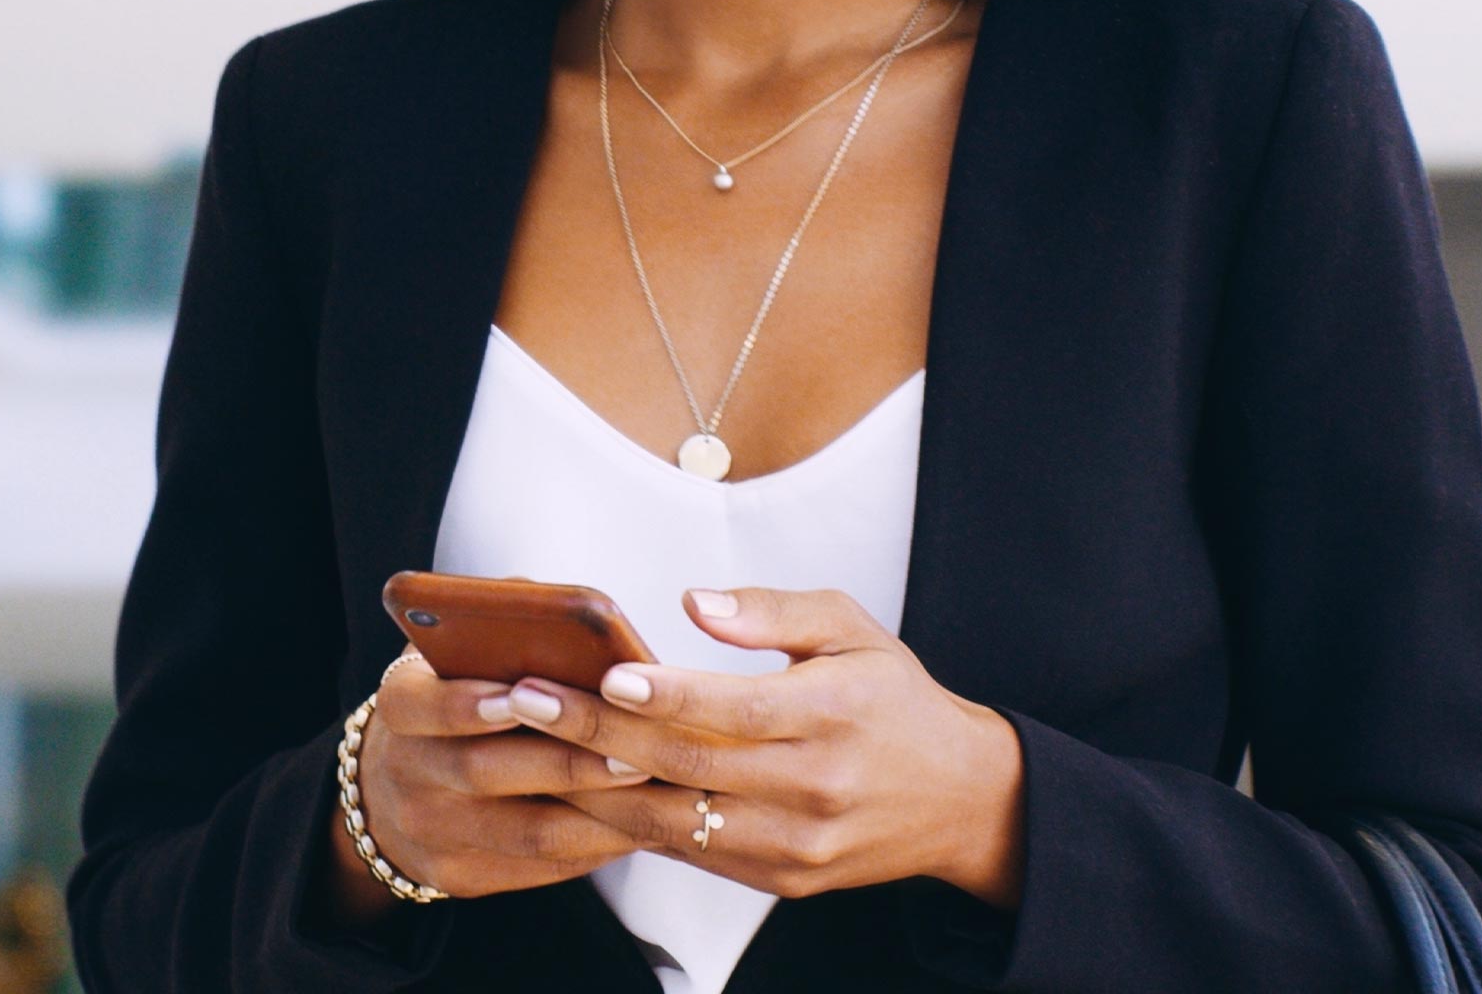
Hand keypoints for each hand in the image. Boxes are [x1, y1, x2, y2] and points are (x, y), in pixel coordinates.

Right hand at [343, 646, 661, 902]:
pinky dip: (593, 845)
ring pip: (525, 831)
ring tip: (650, 786)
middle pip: (484, 772)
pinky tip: (637, 821)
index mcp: (401, 705)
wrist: (398, 784)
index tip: (523, 693)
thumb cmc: (455, 690)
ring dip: (596, 812)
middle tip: (632, 749)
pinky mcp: (463, 876)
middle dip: (565, 761)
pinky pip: (539, 867)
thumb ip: (503, 624)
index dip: (469, 703)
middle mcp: (407, 774)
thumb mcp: (457, 648)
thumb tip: (570, 608)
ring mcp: (432, 834)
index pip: (425, 706)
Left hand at [490, 587, 1026, 906]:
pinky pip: (693, 854)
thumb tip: (693, 602)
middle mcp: (812, 786)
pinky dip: (632, 824)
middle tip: (523, 697)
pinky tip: (578, 789)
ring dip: (591, 787)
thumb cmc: (892, 697)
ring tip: (525, 746)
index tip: (604, 671)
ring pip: (676, 822)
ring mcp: (794, 844)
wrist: (958, 798)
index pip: (732, 707)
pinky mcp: (782, 880)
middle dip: (594, 730)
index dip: (665, 692)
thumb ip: (770, 610)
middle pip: (687, 765)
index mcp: (832, 712)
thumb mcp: (849, 627)